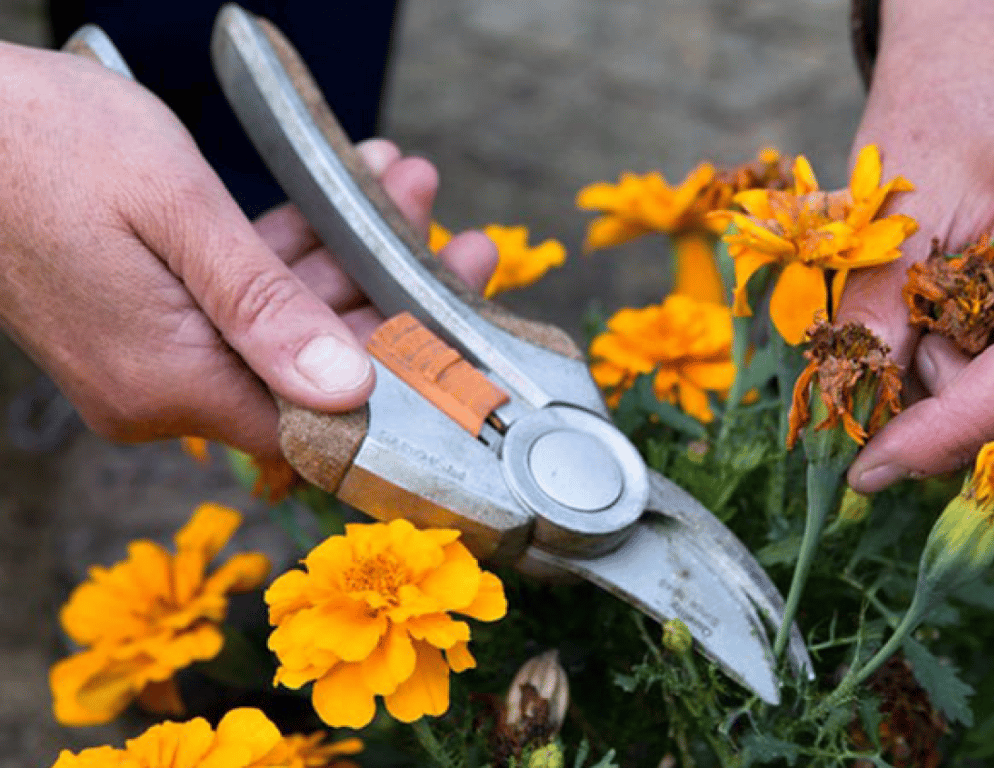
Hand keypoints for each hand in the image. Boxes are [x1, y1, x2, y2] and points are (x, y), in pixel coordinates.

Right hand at [0, 43, 495, 458]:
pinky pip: (239, 304)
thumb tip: (347, 389)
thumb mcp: (177, 212)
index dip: (403, 389)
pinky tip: (335, 195)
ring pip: (282, 327)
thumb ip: (265, 306)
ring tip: (403, 187)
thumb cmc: (46, 143)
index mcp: (169, 382)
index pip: (319, 428)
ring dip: (346, 257)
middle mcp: (159, 390)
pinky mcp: (144, 323)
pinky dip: (288, 255)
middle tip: (459, 238)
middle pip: (313, 371)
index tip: (464, 342)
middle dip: (391, 298)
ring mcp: (150, 359)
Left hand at [838, 0, 993, 491]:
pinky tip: (950, 348)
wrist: (980, 74)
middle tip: (911, 400)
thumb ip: (878, 321)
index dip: (957, 434)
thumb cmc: (941, 117)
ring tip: (928, 341)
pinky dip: (993, 406)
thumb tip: (859, 435)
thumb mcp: (896, 215)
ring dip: (987, 422)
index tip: (874, 467)